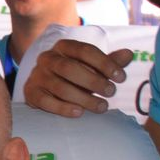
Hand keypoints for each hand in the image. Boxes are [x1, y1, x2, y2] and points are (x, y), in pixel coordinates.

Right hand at [20, 39, 134, 117]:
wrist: (46, 89)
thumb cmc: (75, 76)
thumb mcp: (92, 67)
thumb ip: (109, 62)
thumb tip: (129, 54)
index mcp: (63, 47)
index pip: (84, 50)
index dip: (104, 63)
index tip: (121, 77)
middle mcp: (47, 58)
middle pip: (70, 68)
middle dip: (94, 81)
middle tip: (112, 92)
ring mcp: (37, 75)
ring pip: (60, 87)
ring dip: (84, 98)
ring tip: (102, 107)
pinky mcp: (31, 92)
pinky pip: (46, 101)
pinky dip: (63, 108)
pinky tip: (79, 113)